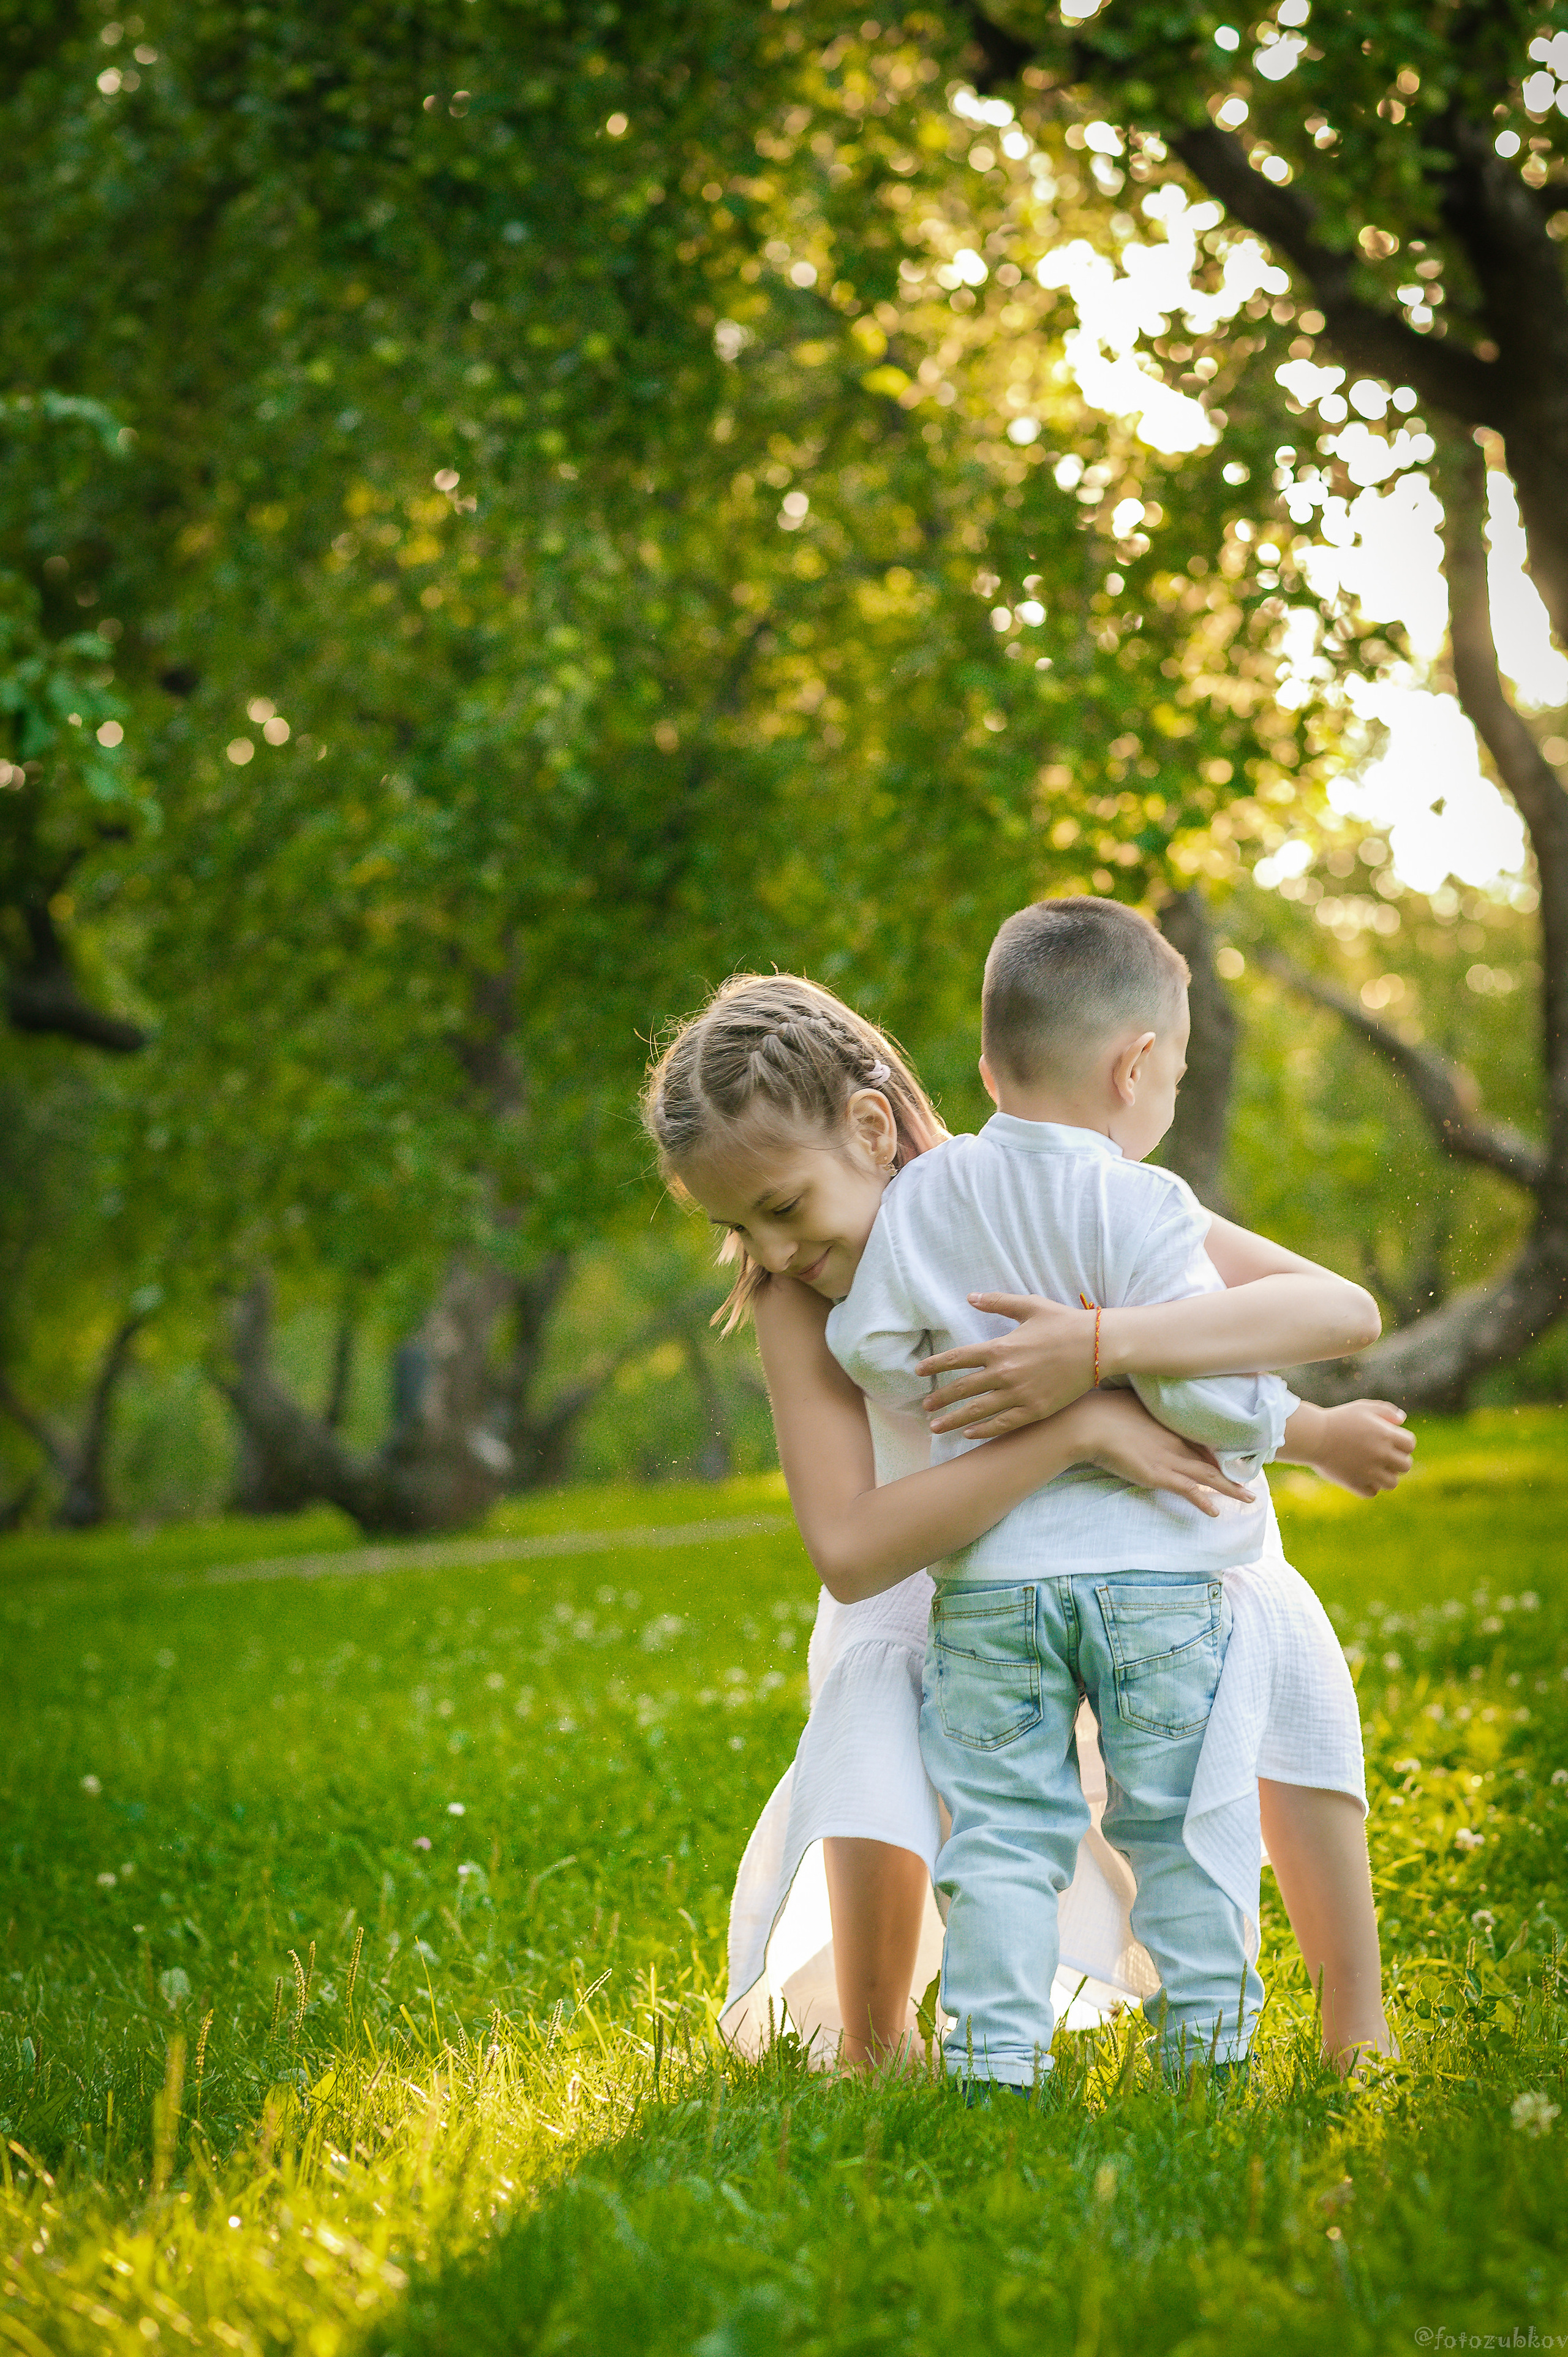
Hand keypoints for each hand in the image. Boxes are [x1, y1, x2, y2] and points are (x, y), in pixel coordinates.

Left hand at [918, 1292, 1096, 1436]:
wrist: (1098, 1346)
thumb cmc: (1064, 1323)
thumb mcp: (1029, 1305)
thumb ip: (997, 1301)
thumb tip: (970, 1296)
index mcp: (1000, 1347)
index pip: (957, 1358)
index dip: (935, 1366)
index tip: (919, 1372)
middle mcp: (1005, 1373)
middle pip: (962, 1388)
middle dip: (939, 1399)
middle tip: (925, 1407)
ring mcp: (1019, 1394)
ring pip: (978, 1411)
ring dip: (954, 1420)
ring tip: (936, 1427)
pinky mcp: (1035, 1410)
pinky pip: (1003, 1424)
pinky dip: (984, 1430)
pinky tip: (970, 1434)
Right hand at [1066, 1391, 1256, 1517]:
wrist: (1090, 1423)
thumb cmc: (1102, 1409)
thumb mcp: (1127, 1401)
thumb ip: (1139, 1405)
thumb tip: (1138, 1404)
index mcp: (1168, 1422)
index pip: (1200, 1437)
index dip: (1216, 1449)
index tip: (1229, 1455)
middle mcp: (1175, 1440)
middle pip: (1211, 1457)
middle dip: (1232, 1469)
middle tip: (1252, 1477)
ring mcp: (1169, 1459)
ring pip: (1208, 1476)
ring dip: (1230, 1488)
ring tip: (1249, 1497)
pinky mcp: (1159, 1476)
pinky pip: (1189, 1492)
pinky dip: (1204, 1502)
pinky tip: (1215, 1512)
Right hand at [1302, 1399, 1414, 1497]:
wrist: (1313, 1436)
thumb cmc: (1338, 1419)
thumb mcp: (1363, 1408)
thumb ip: (1386, 1411)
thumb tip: (1402, 1420)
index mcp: (1386, 1436)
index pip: (1410, 1445)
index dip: (1403, 1442)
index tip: (1391, 1441)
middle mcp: (1381, 1455)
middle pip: (1405, 1465)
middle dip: (1398, 1460)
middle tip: (1384, 1456)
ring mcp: (1369, 1472)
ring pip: (1392, 1483)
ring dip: (1386, 1476)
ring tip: (1374, 1468)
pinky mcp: (1355, 1483)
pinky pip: (1372, 1492)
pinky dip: (1370, 1487)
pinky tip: (1362, 1477)